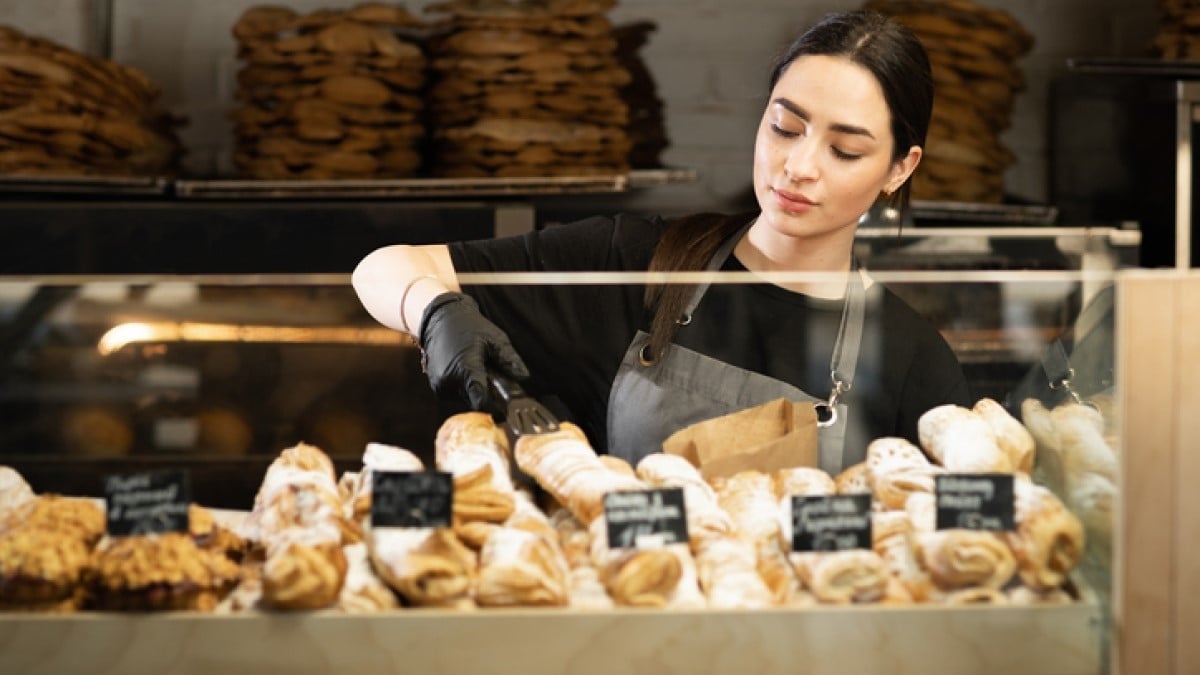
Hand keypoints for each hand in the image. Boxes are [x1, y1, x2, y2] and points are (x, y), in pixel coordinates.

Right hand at [418, 292, 529, 410]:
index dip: (496, 406)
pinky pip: (455, 394)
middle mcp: (450, 381)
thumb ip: (509, 359)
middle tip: (493, 376)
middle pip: (475, 401)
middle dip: (487, 393)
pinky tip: (466, 370)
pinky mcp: (436, 386)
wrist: (441, 319)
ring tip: (478, 369)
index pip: (481, 401)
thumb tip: (523, 376)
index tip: (506, 406)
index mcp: (465, 369)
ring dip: (474, 390)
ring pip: (465, 398)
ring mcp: (440, 385)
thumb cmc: (469, 326)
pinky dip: (464, 387)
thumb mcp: (495, 339)